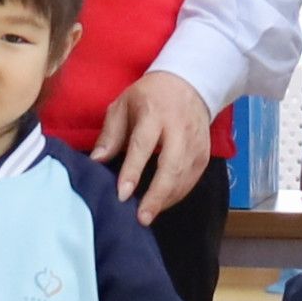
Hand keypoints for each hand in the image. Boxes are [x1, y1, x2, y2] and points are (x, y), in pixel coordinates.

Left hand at [95, 70, 215, 220]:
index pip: (143, 145)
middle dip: (157, 194)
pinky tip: (163, 204)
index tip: (122, 194)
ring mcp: (195, 142)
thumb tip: (97, 161)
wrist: (190, 83)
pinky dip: (178, 195)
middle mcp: (178, 128)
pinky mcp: (204, 152)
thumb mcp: (123, 104)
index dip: (133, 171)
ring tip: (148, 215)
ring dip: (167, 199)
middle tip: (142, 217)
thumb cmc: (149, 96)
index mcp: (154, 113)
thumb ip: (110, 134)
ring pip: (184, 176)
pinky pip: (193, 179)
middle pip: (171, 165)